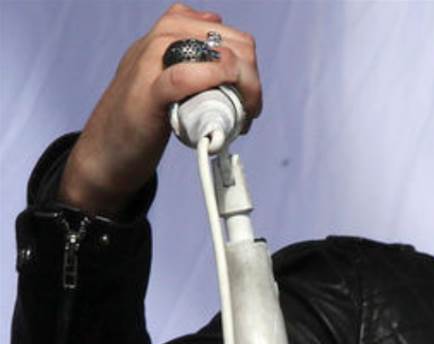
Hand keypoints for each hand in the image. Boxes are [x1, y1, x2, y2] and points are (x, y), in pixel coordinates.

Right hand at [59, 3, 261, 216]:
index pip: (228, 33)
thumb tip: (213, 20)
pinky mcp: (147, 93)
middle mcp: (159, 40)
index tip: (248, 93)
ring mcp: (151, 63)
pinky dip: (214, 87)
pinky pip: (187, 78)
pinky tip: (227, 109)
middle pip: (232, 44)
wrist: (103, 154)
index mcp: (167, 31)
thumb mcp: (161, 71)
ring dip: (243, 89)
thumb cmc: (139, 118)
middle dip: (251, 78)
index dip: (248, 64)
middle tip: (248, 110)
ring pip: (219, 57)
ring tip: (239, 118)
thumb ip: (185, 48)